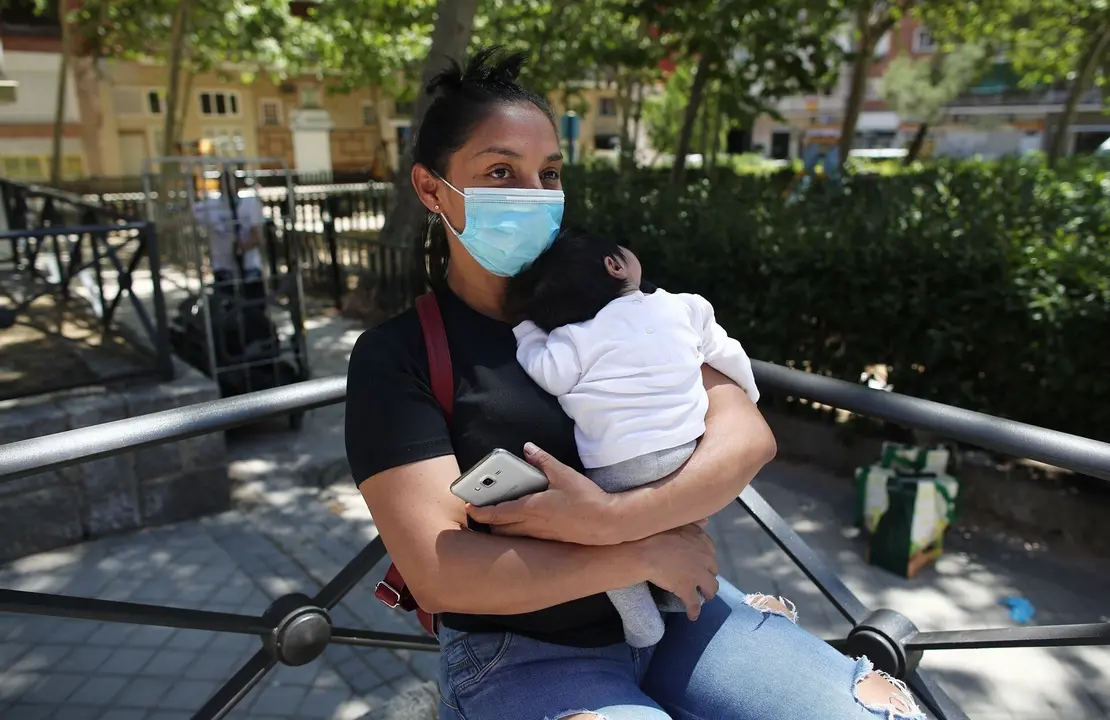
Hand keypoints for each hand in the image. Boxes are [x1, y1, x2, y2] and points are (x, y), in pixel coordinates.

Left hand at [465, 442, 616, 544]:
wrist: (607, 523)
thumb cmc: (586, 500)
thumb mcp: (564, 474)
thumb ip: (543, 461)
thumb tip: (528, 449)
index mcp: (532, 508)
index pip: (498, 512)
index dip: (481, 512)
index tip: (469, 508)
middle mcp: (533, 525)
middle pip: (500, 527)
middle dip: (488, 520)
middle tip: (482, 509)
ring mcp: (541, 535)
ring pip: (511, 535)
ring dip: (502, 526)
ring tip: (499, 514)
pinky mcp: (549, 539)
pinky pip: (525, 537)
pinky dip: (517, 530)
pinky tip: (524, 520)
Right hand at [635, 522, 718, 620]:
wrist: (646, 551)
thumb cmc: (656, 533)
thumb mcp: (677, 522)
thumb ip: (694, 523)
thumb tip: (706, 521)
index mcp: (702, 541)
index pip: (710, 551)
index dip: (705, 559)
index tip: (699, 562)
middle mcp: (705, 558)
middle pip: (713, 570)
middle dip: (708, 575)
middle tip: (700, 579)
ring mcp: (698, 574)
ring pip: (711, 588)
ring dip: (708, 592)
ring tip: (703, 597)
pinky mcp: (687, 588)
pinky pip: (694, 603)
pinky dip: (694, 610)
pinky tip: (693, 616)